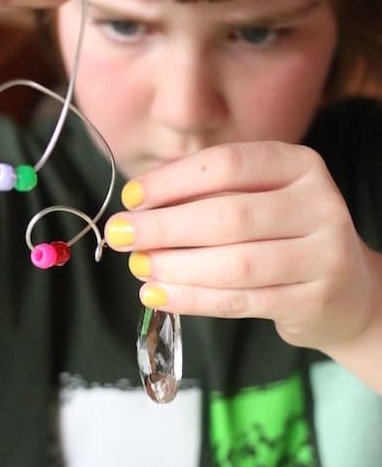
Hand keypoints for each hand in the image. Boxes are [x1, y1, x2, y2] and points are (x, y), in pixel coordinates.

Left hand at [105, 141, 380, 353]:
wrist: (345, 291)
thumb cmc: (282, 236)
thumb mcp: (257, 199)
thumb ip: (206, 195)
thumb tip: (137, 208)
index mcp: (298, 165)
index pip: (226, 164)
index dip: (172, 181)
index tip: (130, 198)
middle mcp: (318, 204)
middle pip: (228, 215)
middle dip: (164, 227)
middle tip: (120, 236)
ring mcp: (322, 254)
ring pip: (235, 264)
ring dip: (175, 266)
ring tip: (137, 266)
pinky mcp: (313, 300)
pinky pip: (240, 301)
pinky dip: (192, 299)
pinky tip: (158, 295)